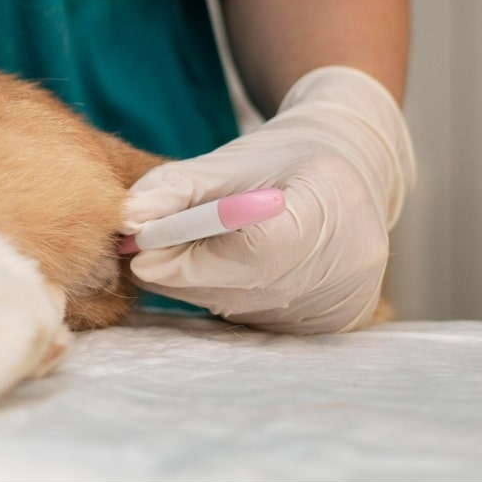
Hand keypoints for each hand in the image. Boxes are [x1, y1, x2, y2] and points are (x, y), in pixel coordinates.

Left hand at [122, 67, 414, 333]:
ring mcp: (341, 306)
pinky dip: (231, 294)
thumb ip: (178, 188)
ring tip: (204, 246)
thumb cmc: (286, 156)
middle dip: (180, 272)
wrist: (354, 170)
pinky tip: (236, 265)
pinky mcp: (331, 326)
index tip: (139, 246)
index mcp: (329, 213)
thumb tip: (128, 219)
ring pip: (240, 309)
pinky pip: (256, 318)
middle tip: (149, 247)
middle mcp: (345, 271)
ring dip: (202, 284)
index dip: (185, 257)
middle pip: (239, 289)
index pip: (247, 255)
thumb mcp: (234, 157)